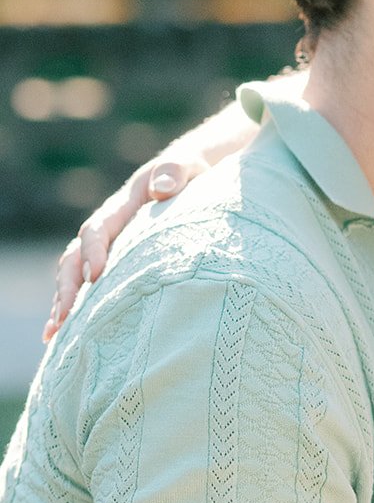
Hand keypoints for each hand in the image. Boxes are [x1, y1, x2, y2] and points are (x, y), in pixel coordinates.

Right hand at [44, 150, 208, 340]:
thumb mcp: (187, 167)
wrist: (188, 177)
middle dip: (67, 287)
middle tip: (64, 317)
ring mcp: (108, 248)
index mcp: (123, 207)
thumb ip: (174, 172)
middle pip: (75, 257)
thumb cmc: (191, 174)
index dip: (93, 251)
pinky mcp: (115, 264)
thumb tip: (161, 188)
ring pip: (74, 275)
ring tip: (54, 334)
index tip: (95, 276)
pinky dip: (76, 308)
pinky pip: (88, 286)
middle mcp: (107, 229)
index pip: (98, 230)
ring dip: (63, 303)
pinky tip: (65, 335)